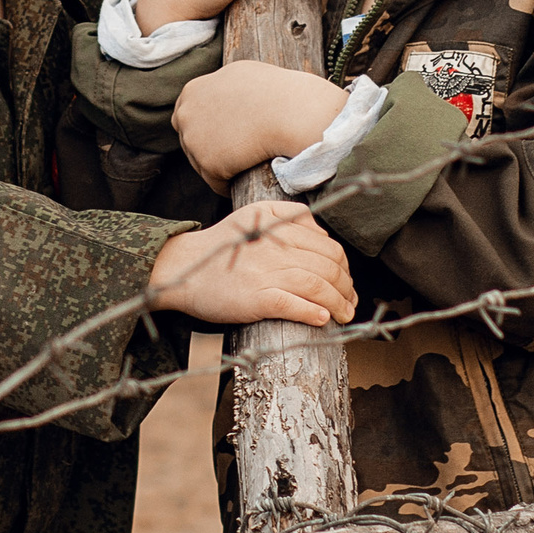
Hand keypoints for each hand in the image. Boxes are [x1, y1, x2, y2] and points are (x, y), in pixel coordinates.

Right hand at [148, 201, 356, 326]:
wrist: (182, 267)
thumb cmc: (221, 245)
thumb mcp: (255, 214)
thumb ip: (291, 214)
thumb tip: (322, 231)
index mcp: (279, 227)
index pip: (328, 246)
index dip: (345, 267)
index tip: (347, 282)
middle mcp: (275, 248)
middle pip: (328, 267)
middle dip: (346, 288)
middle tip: (350, 302)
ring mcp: (265, 274)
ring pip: (316, 286)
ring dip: (337, 303)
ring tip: (344, 315)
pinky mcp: (254, 299)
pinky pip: (292, 304)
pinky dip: (312, 312)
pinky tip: (322, 319)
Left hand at [174, 60, 348, 192]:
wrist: (293, 113)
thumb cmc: (278, 93)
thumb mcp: (243, 76)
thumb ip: (224, 89)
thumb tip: (224, 104)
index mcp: (193, 90)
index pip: (189, 115)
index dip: (208, 127)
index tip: (227, 135)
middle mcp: (187, 113)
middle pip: (191, 139)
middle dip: (210, 147)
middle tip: (237, 153)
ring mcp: (193, 139)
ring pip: (202, 162)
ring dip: (221, 166)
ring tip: (246, 164)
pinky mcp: (207, 163)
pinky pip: (216, 181)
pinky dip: (230, 183)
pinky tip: (247, 177)